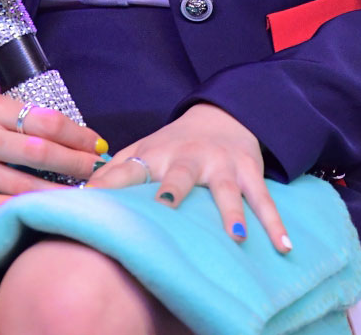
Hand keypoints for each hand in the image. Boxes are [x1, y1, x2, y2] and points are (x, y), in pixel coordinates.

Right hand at [0, 87, 107, 209]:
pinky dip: (18, 213)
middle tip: (98, 171)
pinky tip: (40, 216)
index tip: (97, 143)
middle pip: (38, 153)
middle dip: (75, 163)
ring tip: (81, 197)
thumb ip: (18, 117)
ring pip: (20, 185)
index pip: (45, 120)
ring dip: (56, 193)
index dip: (77, 134)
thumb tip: (67, 137)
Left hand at [86, 102, 292, 252]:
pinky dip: (274, 222)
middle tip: (166, 208)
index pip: (129, 168)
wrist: (223, 113)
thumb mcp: (144, 148)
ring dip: (231, 212)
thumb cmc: (175, 143)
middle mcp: (188, 157)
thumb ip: (116, 171)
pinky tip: (283, 245)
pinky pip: (263, 198)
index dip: (110, 184)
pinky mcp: (248, 170)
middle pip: (180, 174)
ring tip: (237, 237)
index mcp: (157, 154)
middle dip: (173, 191)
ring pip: (226, 189)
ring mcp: (221, 164)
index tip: (93, 203)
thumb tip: (78, 195)